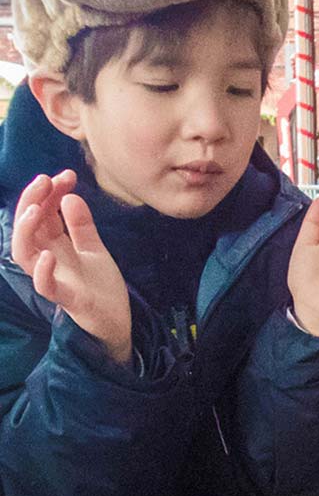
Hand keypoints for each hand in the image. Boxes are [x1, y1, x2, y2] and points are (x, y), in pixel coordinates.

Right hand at [11, 171, 131, 364]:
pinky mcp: (68, 299)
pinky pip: (45, 287)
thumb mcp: (93, 249)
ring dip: (26, 230)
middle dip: (31, 201)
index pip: (42, 214)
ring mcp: (55, 279)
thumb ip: (81, 225)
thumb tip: (70, 196)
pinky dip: (43, 272)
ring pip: (24, 255)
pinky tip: (49, 254)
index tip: (67, 175)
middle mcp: (48, 261)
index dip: (49, 193)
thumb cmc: (100, 286)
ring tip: (35, 209)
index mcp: (54, 246)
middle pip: (27, 228)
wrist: (118, 320)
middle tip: (46, 179)